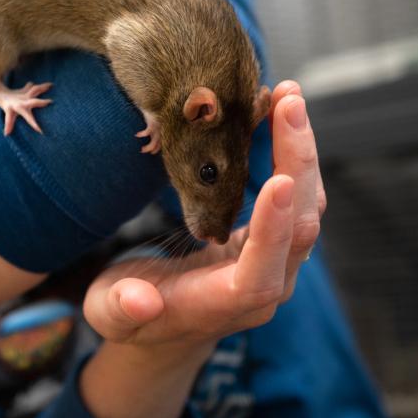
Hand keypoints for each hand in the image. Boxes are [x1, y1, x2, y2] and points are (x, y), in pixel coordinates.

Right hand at [84, 80, 325, 346]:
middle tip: (288, 104)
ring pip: (307, 207)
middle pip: (300, 230)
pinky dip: (292, 153)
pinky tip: (280, 114)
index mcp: (220, 304)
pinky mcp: (274, 237)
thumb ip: (121, 308)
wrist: (161, 321)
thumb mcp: (109, 312)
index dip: (272, 230)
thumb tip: (139, 301)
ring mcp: (275, 262)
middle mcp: (262, 286)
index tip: (280, 182)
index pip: (260, 274)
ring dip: (301, 150)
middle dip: (298, 164)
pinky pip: (296, 196)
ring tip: (288, 96)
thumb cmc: (128, 312)